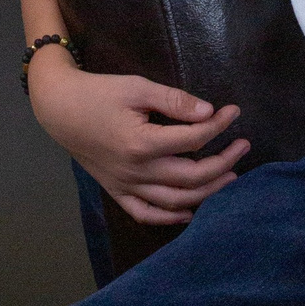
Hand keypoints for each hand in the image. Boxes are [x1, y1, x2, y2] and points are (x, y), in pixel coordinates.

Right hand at [25, 50, 249, 226]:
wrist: (60, 109)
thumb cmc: (99, 93)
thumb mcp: (137, 87)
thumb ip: (174, 100)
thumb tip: (209, 111)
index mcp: (142, 144)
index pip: (194, 140)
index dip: (219, 125)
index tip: (234, 112)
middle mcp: (137, 172)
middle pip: (191, 177)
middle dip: (223, 163)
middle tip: (244, 147)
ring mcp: (126, 186)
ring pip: (175, 202)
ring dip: (207, 193)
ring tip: (230, 177)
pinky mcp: (117, 192)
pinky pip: (146, 214)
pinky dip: (170, 218)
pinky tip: (190, 211)